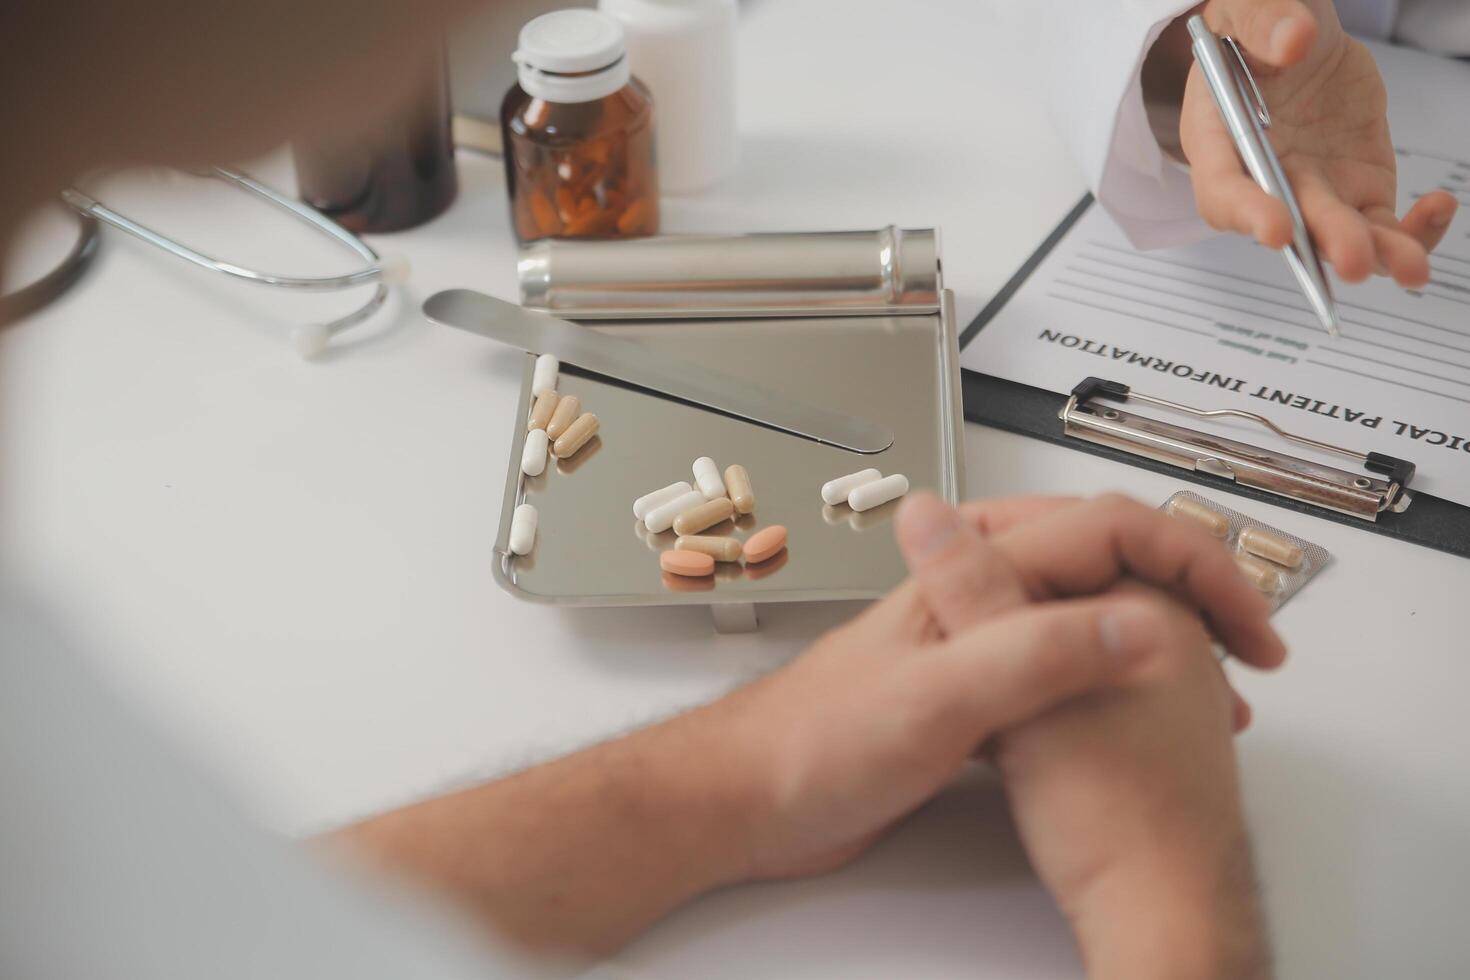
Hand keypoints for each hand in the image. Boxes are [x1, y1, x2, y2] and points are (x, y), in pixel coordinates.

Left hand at [335, 493, 1280, 955]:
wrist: (749, 799)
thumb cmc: (814, 744)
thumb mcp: (936, 701)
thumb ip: (1030, 654)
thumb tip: (1136, 619)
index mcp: (976, 573)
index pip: (1115, 533)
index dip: (1197, 569)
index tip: (1250, 629)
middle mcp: (979, 595)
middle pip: (1110, 564)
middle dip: (1190, 593)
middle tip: (1250, 649)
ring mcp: (974, 642)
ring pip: (1088, 615)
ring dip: (1157, 639)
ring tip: (1214, 686)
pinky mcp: (967, 695)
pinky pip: (1061, 671)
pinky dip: (1111, 686)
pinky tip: (1130, 723)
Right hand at [1170, 0, 1456, 285]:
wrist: (1293, 36)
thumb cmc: (1259, 24)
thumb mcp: (1252, 6)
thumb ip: (1265, 19)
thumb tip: (1292, 41)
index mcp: (1220, 139)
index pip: (1223, 188)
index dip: (1246, 212)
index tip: (1278, 228)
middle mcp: (1265, 176)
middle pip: (1291, 221)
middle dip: (1324, 242)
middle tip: (1355, 259)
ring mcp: (1313, 188)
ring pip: (1341, 235)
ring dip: (1377, 255)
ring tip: (1413, 268)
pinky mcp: (1357, 190)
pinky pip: (1384, 224)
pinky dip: (1413, 230)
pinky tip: (1439, 207)